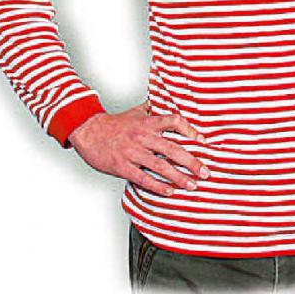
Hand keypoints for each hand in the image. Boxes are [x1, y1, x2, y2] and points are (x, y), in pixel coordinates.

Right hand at [67, 102, 209, 196]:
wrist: (89, 131)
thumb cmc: (113, 124)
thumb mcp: (134, 112)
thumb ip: (151, 109)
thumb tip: (163, 103)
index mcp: (147, 122)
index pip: (173, 121)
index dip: (189, 129)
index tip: (202, 140)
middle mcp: (143, 136)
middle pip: (172, 148)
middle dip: (192, 161)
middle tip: (205, 172)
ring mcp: (133, 152)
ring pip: (160, 166)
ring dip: (178, 177)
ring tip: (191, 184)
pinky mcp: (122, 166)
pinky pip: (143, 178)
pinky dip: (157, 185)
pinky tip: (168, 191)